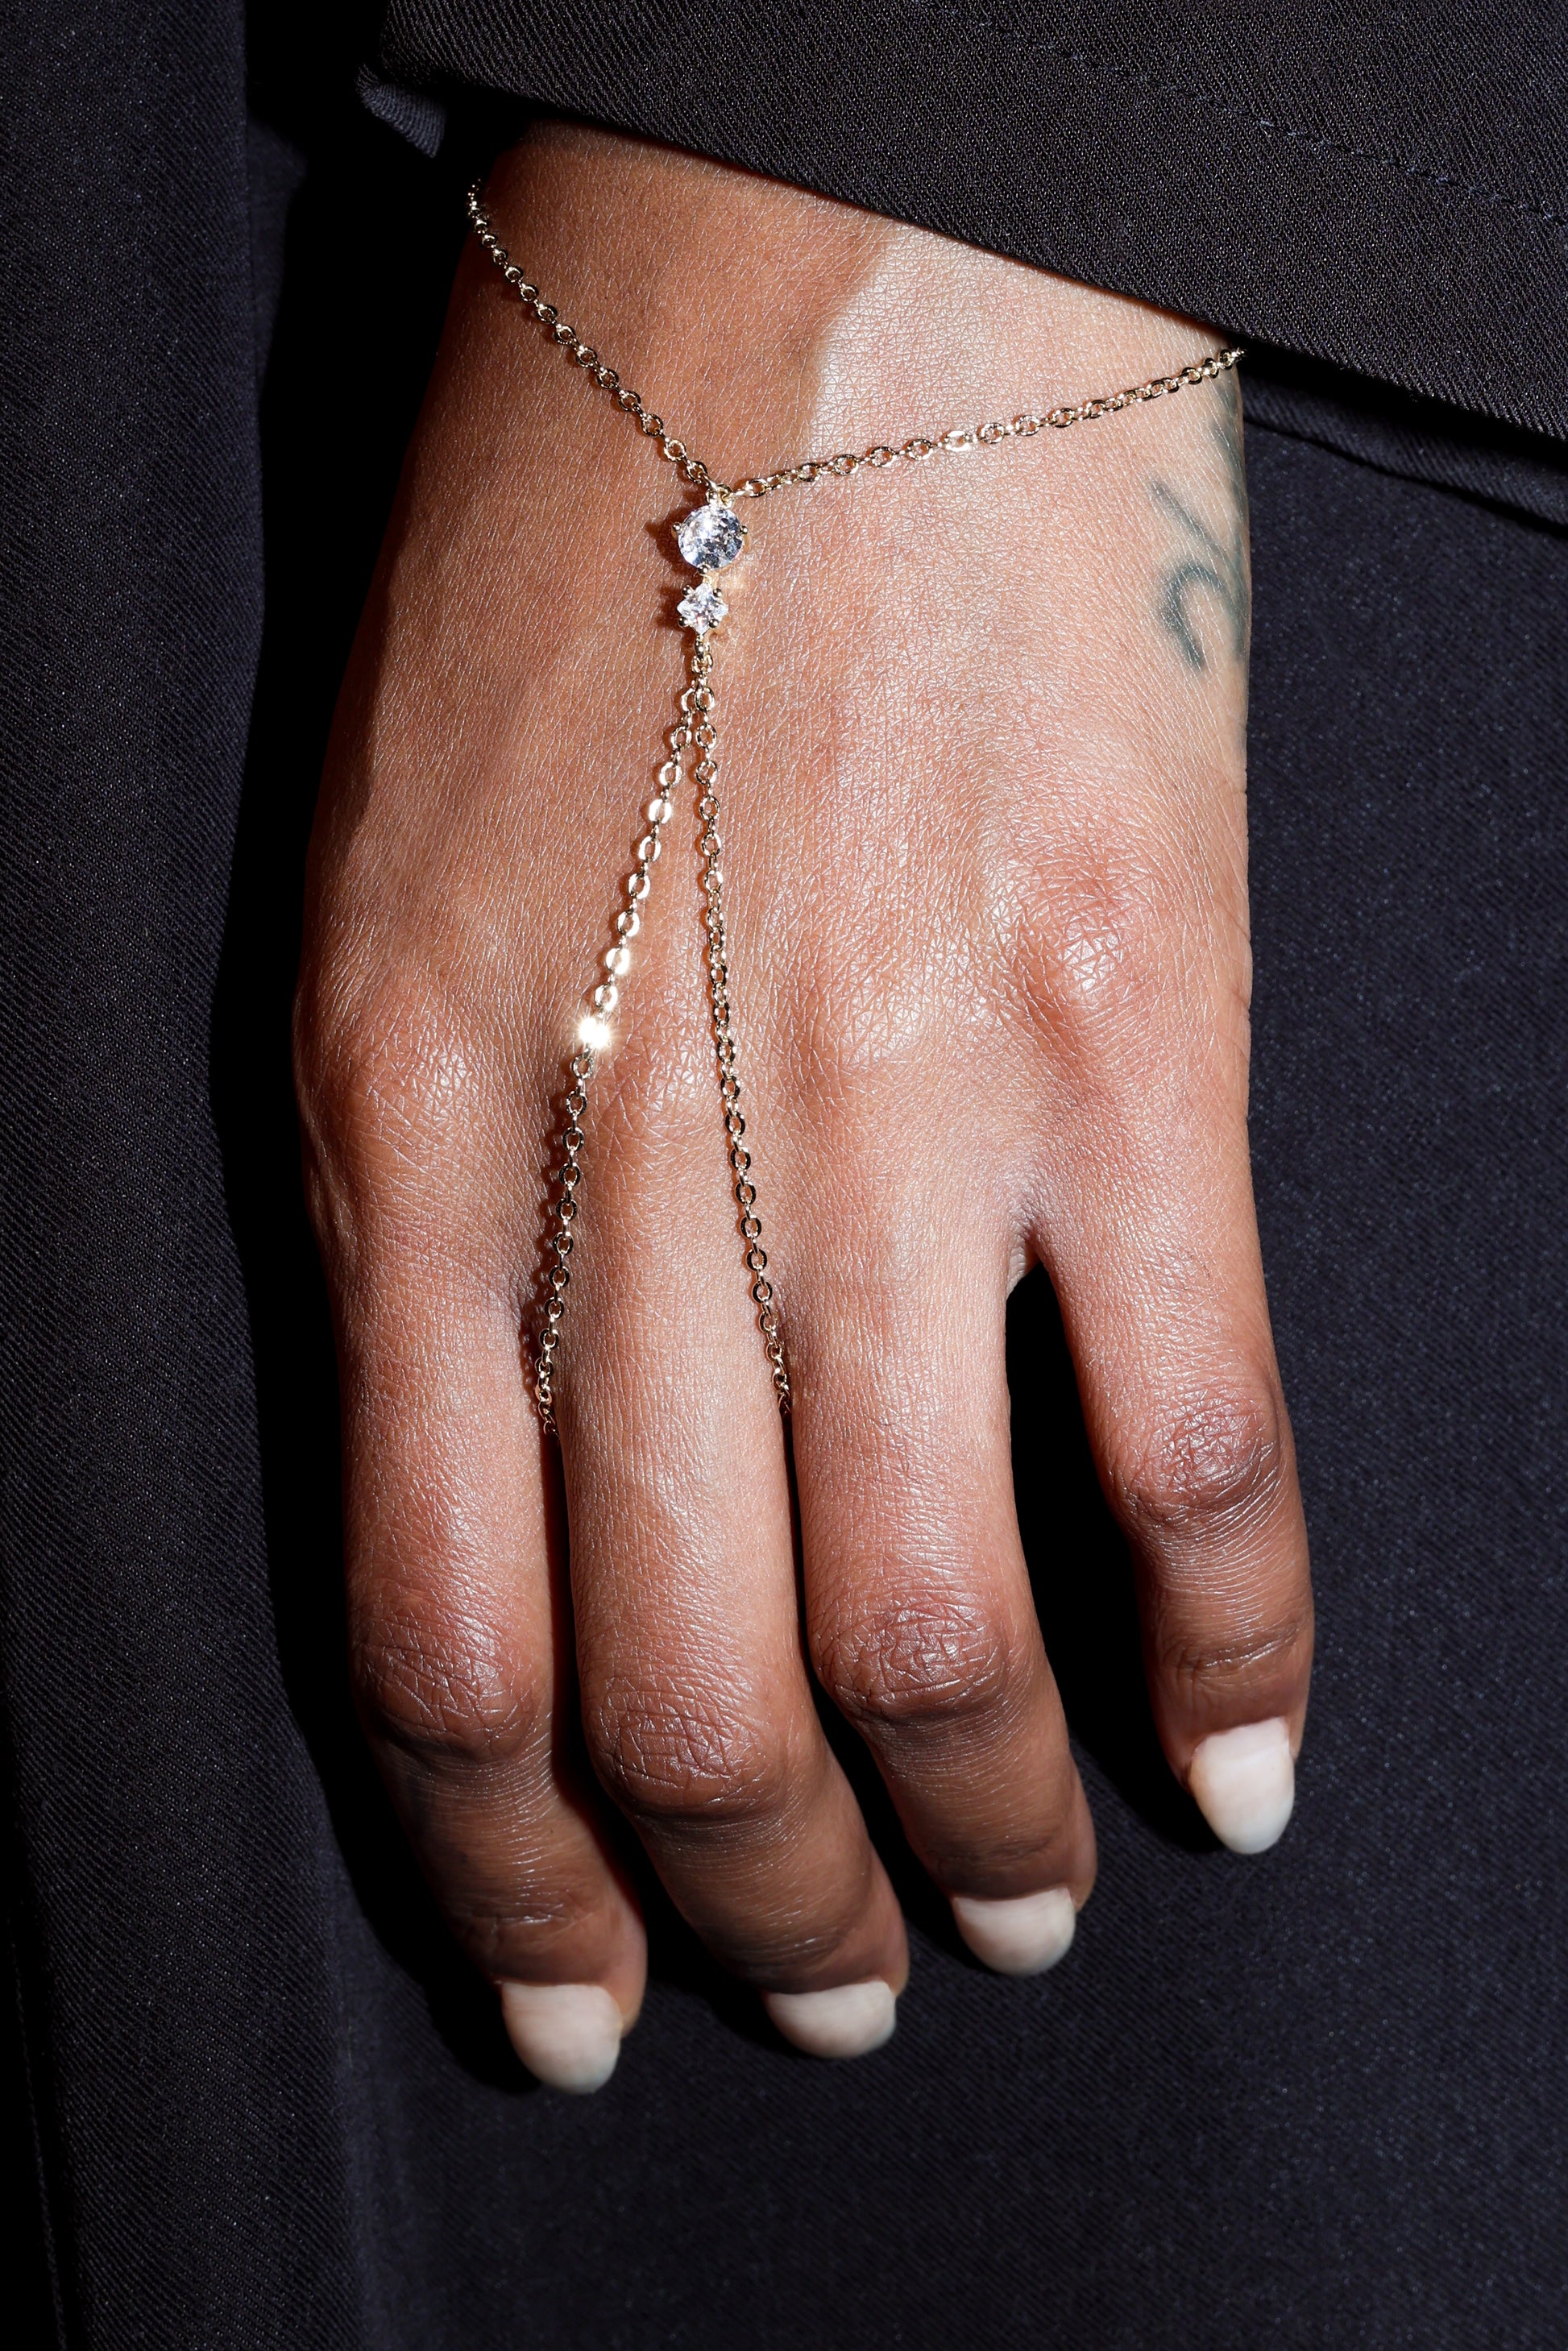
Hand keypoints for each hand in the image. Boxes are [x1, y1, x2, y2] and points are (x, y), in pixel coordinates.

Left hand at [295, 123, 1311, 2089]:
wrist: (821, 266)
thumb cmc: (580, 552)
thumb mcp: (387, 903)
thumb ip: (433, 1205)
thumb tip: (526, 1475)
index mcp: (403, 1124)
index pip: (434, 1638)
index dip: (511, 1878)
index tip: (583, 1998)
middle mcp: (631, 1164)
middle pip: (681, 1695)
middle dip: (762, 1910)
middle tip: (841, 1983)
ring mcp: (893, 1114)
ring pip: (929, 1635)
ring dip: (985, 1830)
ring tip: (1024, 1904)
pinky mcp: (1128, 1043)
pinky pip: (1192, 1449)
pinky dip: (1233, 1653)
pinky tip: (1242, 1761)